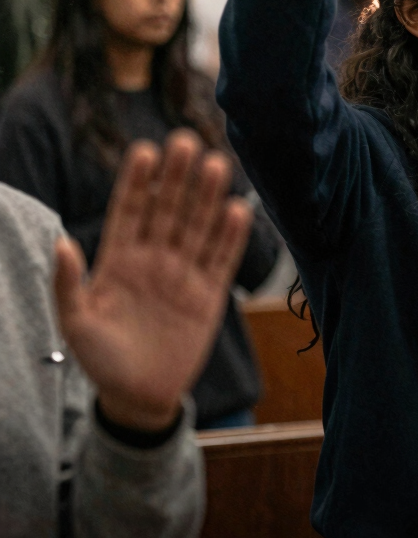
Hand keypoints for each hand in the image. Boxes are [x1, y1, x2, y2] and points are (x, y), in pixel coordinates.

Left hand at [53, 131, 252, 430]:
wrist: (138, 396)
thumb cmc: (100, 359)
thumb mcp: (75, 323)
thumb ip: (68, 284)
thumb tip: (60, 242)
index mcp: (119, 260)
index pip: (130, 210)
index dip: (137, 182)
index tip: (145, 150)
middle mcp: (154, 259)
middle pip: (169, 209)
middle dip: (177, 176)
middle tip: (186, 142)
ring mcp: (184, 273)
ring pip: (198, 226)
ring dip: (208, 197)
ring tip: (217, 164)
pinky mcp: (209, 294)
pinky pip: (222, 258)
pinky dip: (231, 236)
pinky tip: (238, 209)